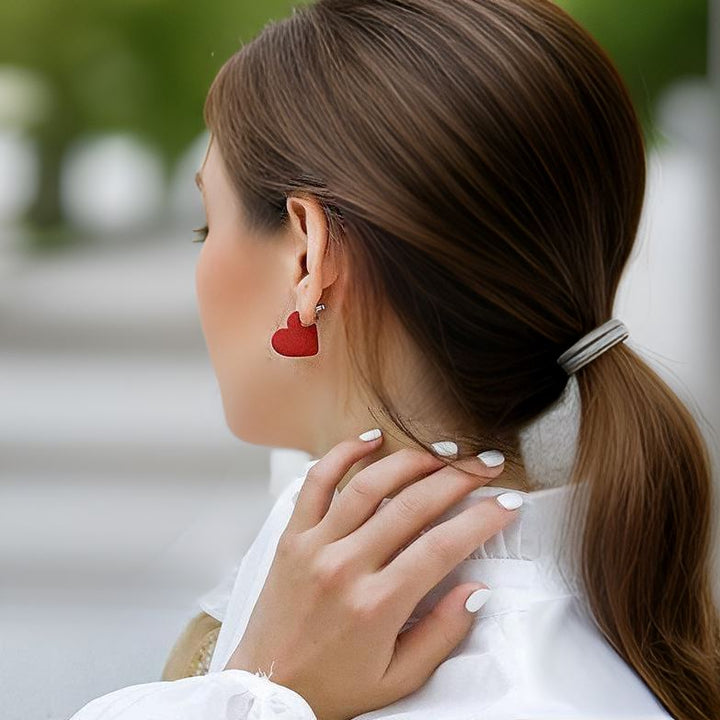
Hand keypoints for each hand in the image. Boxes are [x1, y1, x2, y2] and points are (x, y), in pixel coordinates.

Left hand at [225, 432, 518, 719]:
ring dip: (411, 460)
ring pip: (369, 485)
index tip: (507, 503)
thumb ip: (442, 635)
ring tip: (443, 450)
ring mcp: (315, 545)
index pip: (443, 547)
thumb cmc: (334, 685)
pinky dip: (343, 454)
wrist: (266, 688)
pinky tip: (372, 438)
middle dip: (458, 478)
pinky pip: (316, 482)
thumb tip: (477, 591)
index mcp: (377, 605)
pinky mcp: (293, 536)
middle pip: (413, 505)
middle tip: (486, 465)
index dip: (483, 519)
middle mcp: (346, 567)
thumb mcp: (398, 678)